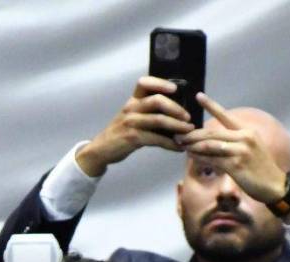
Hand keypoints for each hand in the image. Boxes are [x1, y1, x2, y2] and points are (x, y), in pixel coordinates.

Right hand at [77, 76, 192, 177]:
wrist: (101, 149)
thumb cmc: (120, 132)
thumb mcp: (130, 116)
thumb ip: (147, 110)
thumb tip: (175, 110)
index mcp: (132, 101)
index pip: (144, 83)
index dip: (160, 83)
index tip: (174, 89)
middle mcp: (131, 108)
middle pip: (157, 100)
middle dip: (176, 108)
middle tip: (188, 117)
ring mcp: (131, 123)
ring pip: (159, 120)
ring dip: (178, 126)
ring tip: (188, 130)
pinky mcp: (132, 137)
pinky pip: (156, 139)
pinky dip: (170, 144)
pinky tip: (178, 147)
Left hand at [179, 93, 289, 207]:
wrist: (273, 184)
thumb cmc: (258, 168)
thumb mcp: (249, 149)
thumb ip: (232, 142)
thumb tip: (209, 141)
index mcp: (247, 131)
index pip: (225, 116)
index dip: (211, 105)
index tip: (198, 96)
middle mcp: (245, 137)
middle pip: (212, 133)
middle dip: (193, 134)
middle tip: (178, 134)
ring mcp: (241, 150)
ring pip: (210, 145)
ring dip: (193, 146)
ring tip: (181, 144)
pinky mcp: (236, 164)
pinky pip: (212, 159)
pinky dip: (199, 158)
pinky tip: (190, 156)